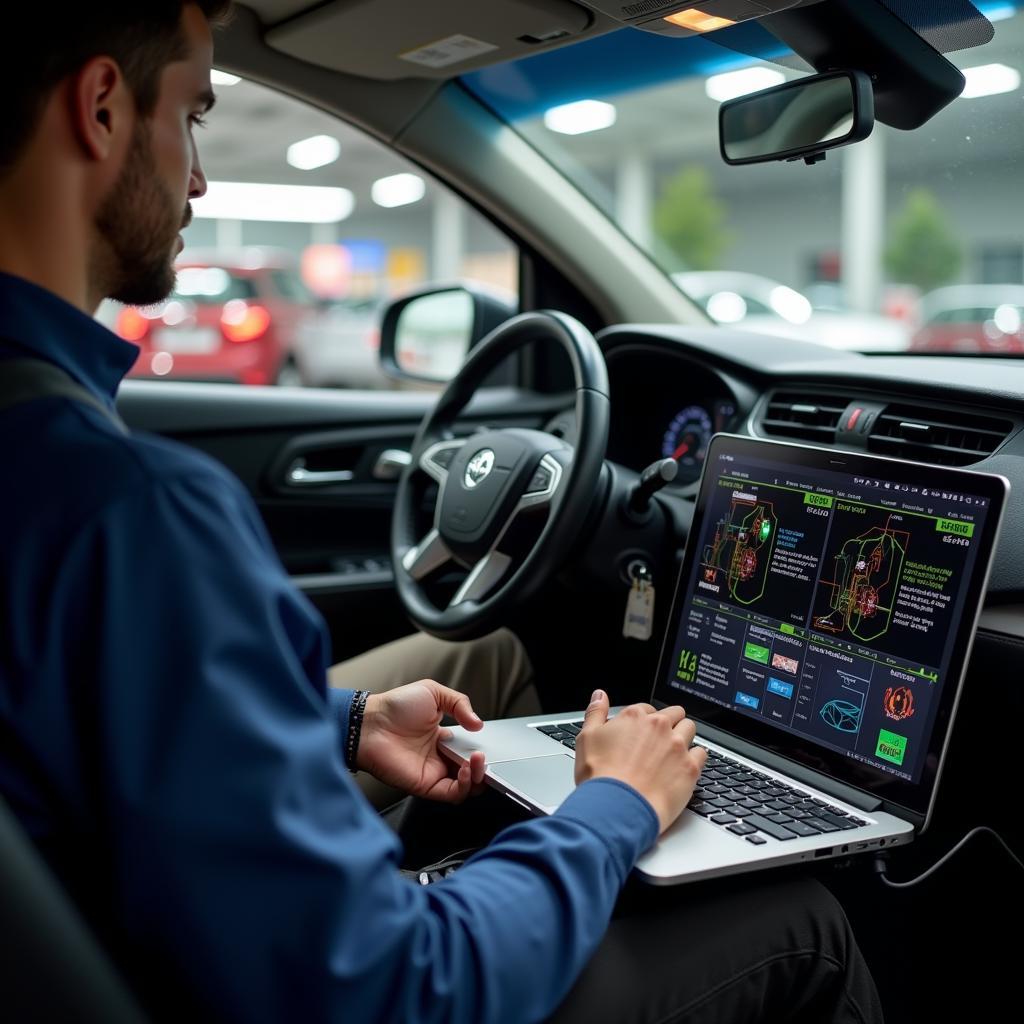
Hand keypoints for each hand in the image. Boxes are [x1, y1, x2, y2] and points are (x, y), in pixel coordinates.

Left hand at [354, 680, 486, 802]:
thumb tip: (478, 724)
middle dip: (484, 766)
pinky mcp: (425, 786)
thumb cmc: (396, 706)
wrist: (371, 723)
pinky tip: (466, 769)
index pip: (469, 750)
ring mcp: (433, 773)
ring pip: (466, 787)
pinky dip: (465, 786)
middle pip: (471, 771)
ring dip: (478, 776)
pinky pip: (452, 794)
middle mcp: (439, 758)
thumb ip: (460, 703)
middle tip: (485, 755)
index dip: (481, 749)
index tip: (488, 742)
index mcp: (442, 738)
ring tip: (478, 760)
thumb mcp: (433, 692)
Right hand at [573, 690, 706, 832]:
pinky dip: (695, 758)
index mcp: (635, 717)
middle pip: (674, 713)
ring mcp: (677, 746)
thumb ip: (595, 713)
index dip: (643, 721)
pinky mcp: (690, 767)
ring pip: (690, 728)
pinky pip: (702, 753)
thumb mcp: (586, 739)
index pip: (647, 709)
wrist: (618, 808)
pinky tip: (684, 767)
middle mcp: (659, 726)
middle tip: (659, 741)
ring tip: (673, 752)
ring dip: (684, 736)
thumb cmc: (600, 776)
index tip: (640, 734)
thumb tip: (599, 695)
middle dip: (668, 723)